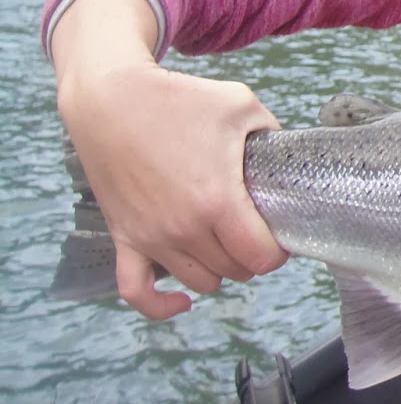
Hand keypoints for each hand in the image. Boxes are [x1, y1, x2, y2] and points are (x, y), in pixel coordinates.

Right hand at [52, 0, 287, 318]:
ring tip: (226, 243)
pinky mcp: (124, 237)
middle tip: (255, 231)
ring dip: (219, 270)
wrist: (110, 98)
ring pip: (199, 282)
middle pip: (235, 272)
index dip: (279, 250)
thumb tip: (288, 157)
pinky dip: (160, 305)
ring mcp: (150, 237)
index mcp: (217, 201)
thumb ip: (274, 134)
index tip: (280, 233)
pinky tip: (182, 300)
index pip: (261, 257)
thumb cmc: (177, 99)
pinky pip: (136, 292)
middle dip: (253, 256)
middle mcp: (183, 228)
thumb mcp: (242, 106)